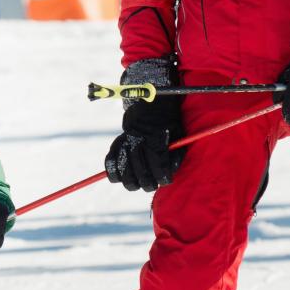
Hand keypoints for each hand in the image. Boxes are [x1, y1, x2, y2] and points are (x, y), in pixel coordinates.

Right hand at [103, 58, 184, 191]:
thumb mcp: (178, 133)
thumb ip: (177, 154)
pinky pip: (110, 162)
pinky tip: (122, 178)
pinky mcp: (117, 143)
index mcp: (156, 136)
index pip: (158, 162)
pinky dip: (114, 174)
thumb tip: (171, 171)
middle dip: (148, 183)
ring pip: (124, 170)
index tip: (166, 180)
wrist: (149, 104)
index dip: (162, 176)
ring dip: (132, 182)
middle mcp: (139, 139)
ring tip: (139, 185)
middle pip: (140, 169)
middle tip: (153, 185)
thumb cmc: (168, 122)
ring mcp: (126, 141)